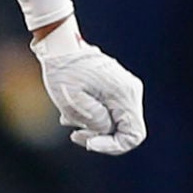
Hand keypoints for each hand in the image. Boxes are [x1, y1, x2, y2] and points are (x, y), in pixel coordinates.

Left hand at [33, 20, 145, 153]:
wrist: (59, 45)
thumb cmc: (62, 71)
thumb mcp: (72, 101)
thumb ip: (93, 120)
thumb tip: (105, 129)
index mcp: (124, 94)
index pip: (134, 135)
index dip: (113, 146)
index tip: (89, 143)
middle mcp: (130, 91)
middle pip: (123, 130)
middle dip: (98, 135)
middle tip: (74, 134)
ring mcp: (124, 89)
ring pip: (114, 122)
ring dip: (91, 126)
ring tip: (67, 118)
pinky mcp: (115, 88)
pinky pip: (108, 112)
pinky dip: (91, 117)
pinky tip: (70, 112)